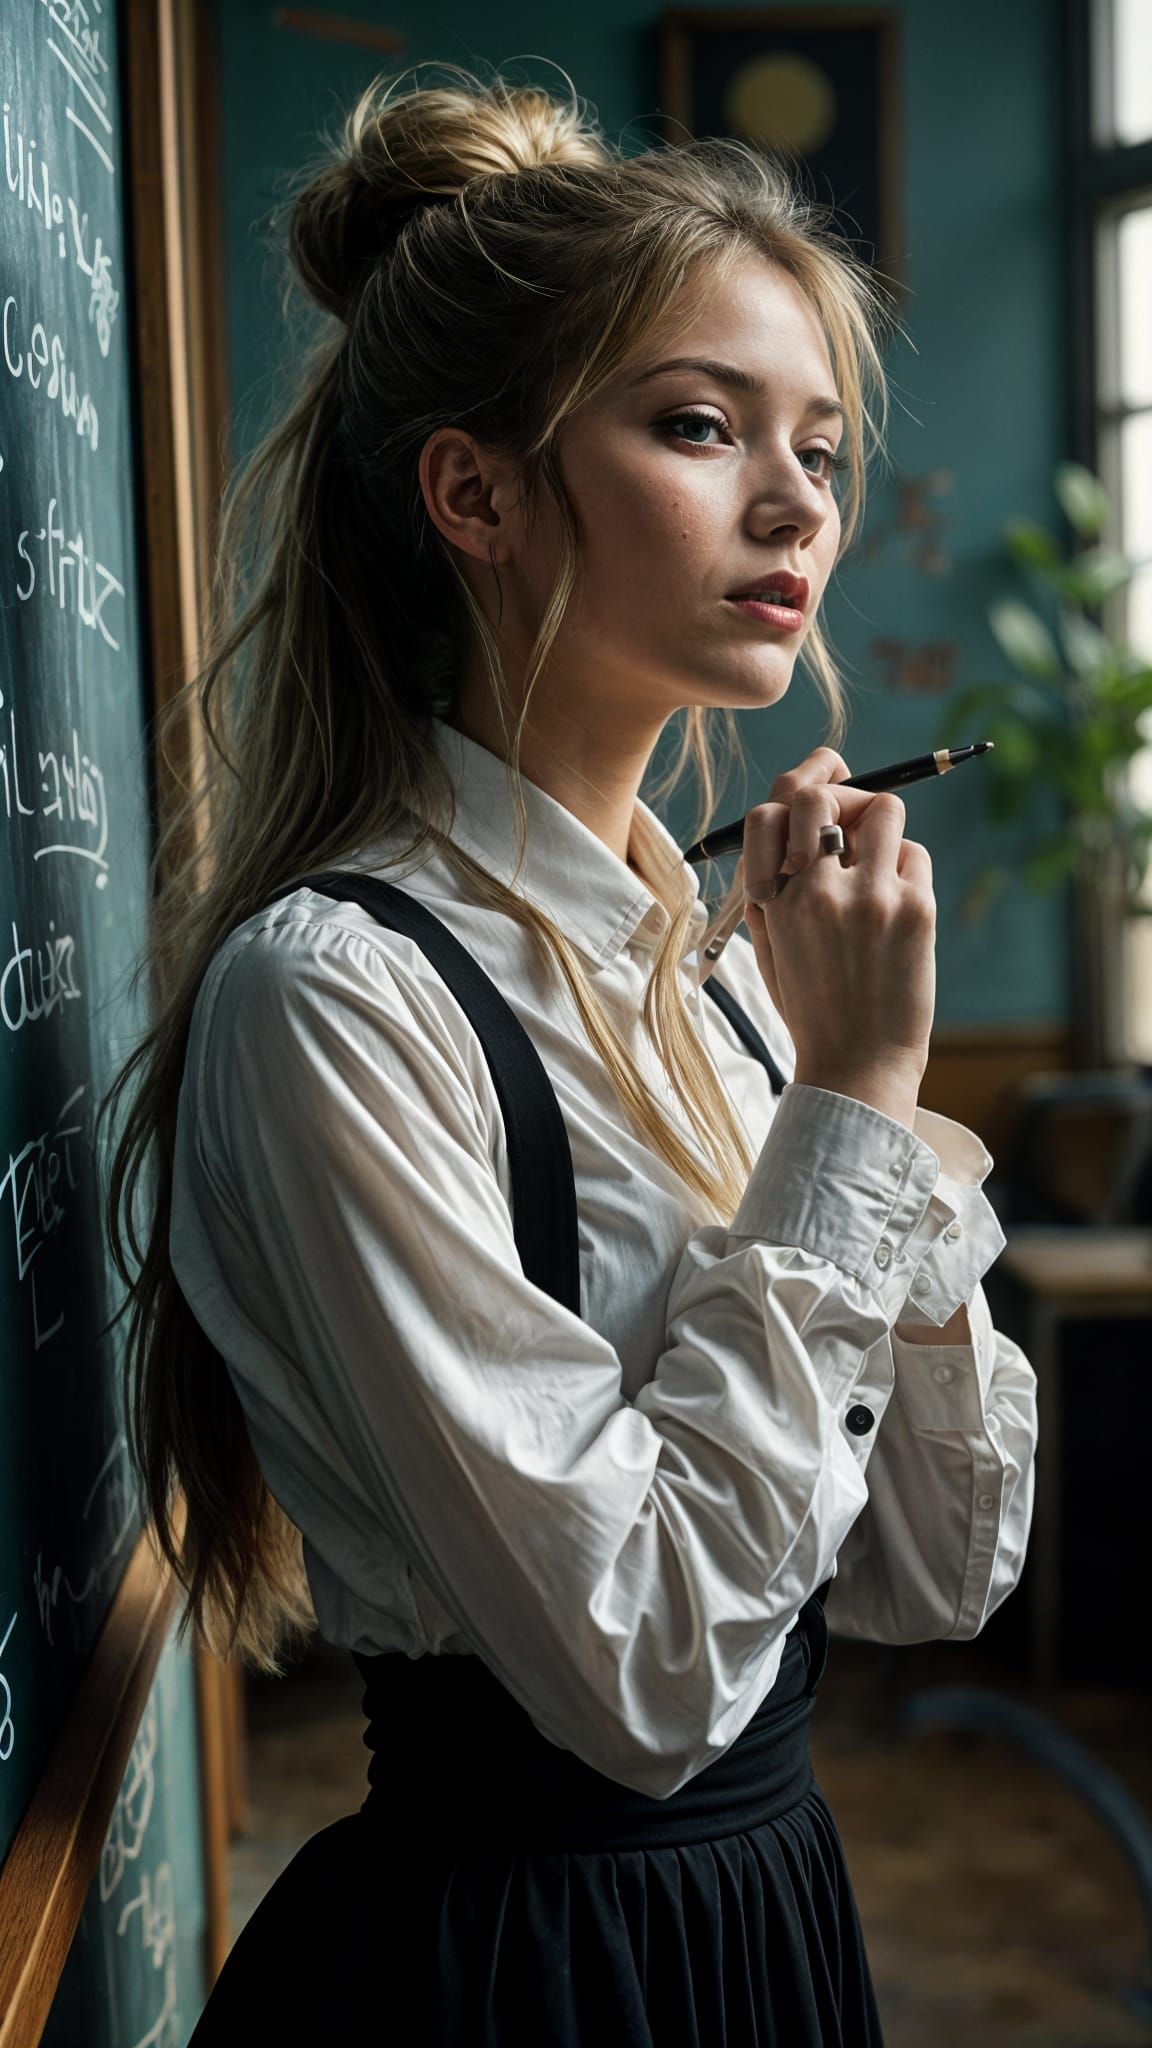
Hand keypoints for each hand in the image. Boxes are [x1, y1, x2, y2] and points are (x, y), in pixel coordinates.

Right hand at [739, 747, 936, 1103]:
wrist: (857, 1066)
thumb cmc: (814, 1012)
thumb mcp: (772, 952)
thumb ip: (772, 897)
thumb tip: (791, 837)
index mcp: (775, 901)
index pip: (770, 812)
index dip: (792, 801)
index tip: (810, 817)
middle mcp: (817, 890)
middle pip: (823, 796)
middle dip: (838, 797)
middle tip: (849, 825)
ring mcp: (870, 896)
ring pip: (883, 809)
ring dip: (879, 826)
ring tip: (878, 864)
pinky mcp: (916, 909)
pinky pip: (915, 855)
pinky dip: (908, 871)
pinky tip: (900, 908)